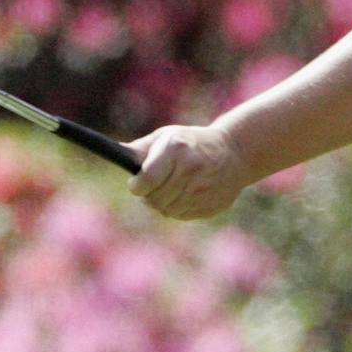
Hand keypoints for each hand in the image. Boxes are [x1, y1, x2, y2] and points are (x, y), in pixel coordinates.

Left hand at [124, 124, 253, 220]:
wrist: (235, 153)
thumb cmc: (192, 142)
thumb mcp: (168, 136)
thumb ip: (141, 148)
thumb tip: (117, 153)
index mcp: (177, 149)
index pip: (148, 178)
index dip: (137, 185)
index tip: (135, 183)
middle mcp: (191, 169)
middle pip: (155, 198)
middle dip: (147, 195)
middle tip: (148, 187)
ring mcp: (203, 189)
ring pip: (167, 209)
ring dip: (161, 202)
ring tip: (166, 189)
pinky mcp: (211, 204)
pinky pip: (182, 215)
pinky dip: (177, 208)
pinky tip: (182, 195)